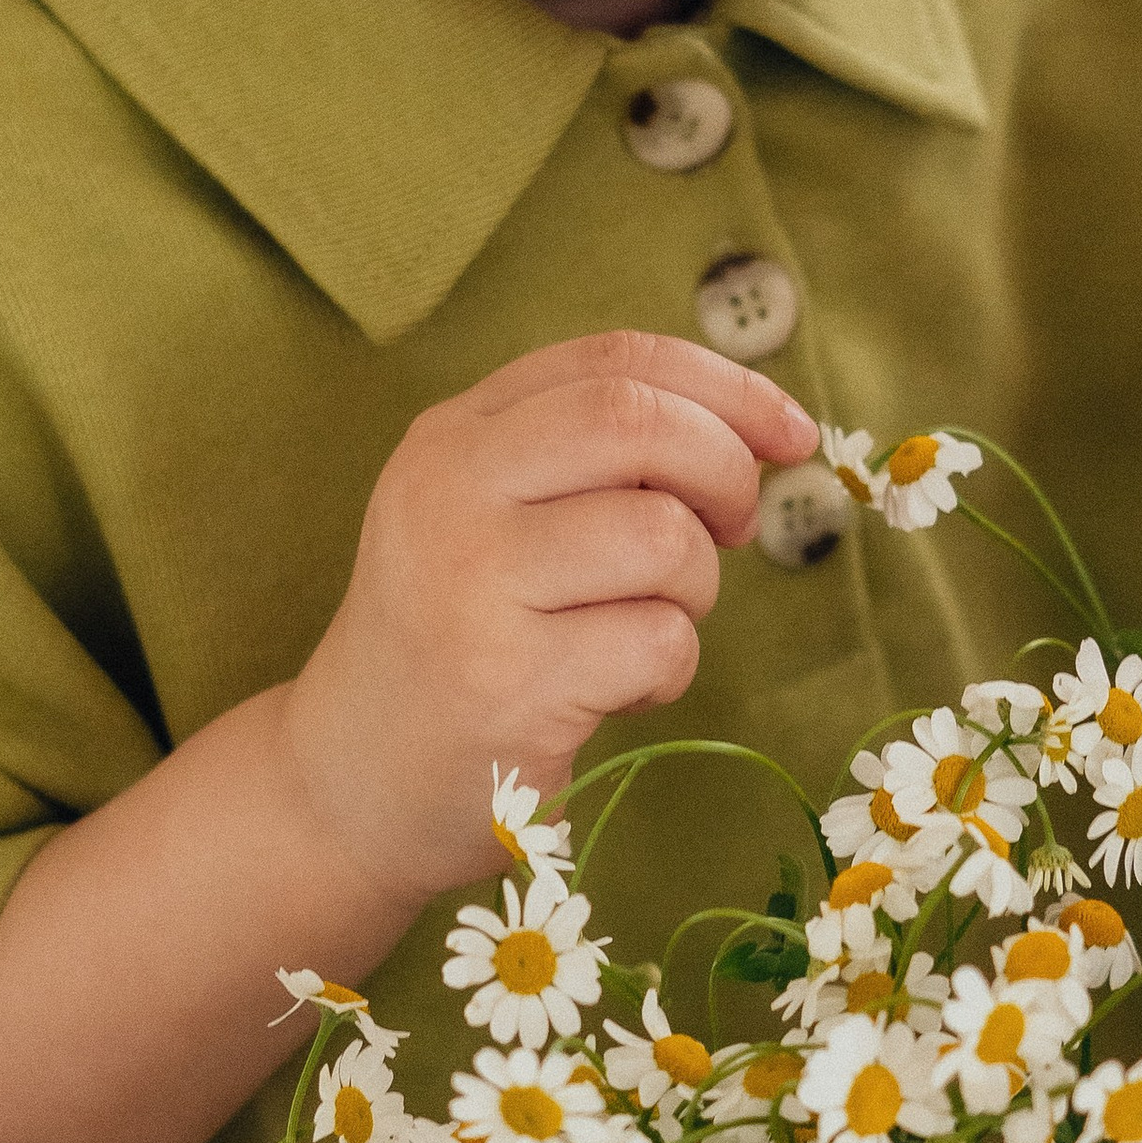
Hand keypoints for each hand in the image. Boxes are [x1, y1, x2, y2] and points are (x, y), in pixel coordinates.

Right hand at [279, 331, 819, 899]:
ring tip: (645, 627)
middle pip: (638, 422)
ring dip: (695, 588)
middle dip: (725, 470)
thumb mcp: (490, 518)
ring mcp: (471, 584)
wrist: (350, 782)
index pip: (614, 360)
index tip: (791, 432)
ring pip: (663, 538)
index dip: (725, 387)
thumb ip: (591, 461)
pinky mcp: (507, 680)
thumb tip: (757, 432)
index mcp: (453, 435)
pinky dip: (669, 669)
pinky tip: (614, 692)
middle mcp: (449, 491)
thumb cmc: (457, 642)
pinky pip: (660, 641)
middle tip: (734, 529)